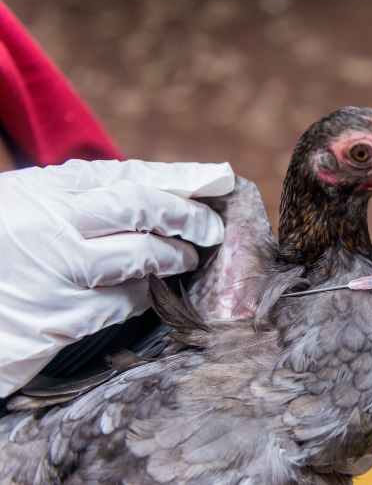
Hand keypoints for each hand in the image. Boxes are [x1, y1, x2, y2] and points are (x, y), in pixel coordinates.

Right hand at [0, 159, 233, 395]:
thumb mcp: (26, 204)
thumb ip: (78, 197)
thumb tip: (154, 190)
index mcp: (42, 189)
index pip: (127, 176)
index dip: (179, 177)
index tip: (218, 178)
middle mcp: (48, 226)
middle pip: (141, 211)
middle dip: (187, 216)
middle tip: (212, 227)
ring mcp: (51, 274)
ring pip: (138, 261)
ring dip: (171, 260)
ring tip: (187, 259)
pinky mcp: (51, 322)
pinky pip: (117, 305)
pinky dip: (141, 297)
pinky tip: (149, 293)